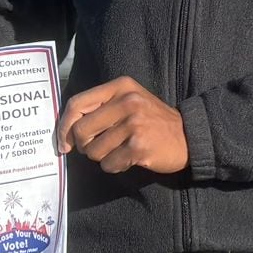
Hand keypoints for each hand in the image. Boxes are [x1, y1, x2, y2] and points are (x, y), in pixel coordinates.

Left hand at [57, 77, 188, 174]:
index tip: (64, 143)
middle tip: (98, 148)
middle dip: (84, 146)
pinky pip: (108, 164)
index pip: (77, 104)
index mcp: (121, 87)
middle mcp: (127, 101)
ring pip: (93, 151)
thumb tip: (65, 133)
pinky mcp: (139, 146)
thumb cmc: (152, 121)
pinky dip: (115, 166)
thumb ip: (100, 108)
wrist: (188, 136)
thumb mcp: (130, 101)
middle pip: (81, 130)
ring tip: (120, 150)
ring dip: (102, 157)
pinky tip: (129, 159)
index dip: (64, 126)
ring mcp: (134, 124)